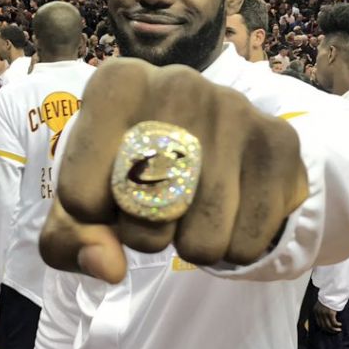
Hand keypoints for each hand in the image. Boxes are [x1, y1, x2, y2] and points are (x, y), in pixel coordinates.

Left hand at [39, 59, 308, 283]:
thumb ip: (70, 242)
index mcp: (118, 84)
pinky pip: (246, 243)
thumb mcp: (84, 205)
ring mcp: (234, 109)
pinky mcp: (278, 141)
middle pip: (144, 215)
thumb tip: (107, 266)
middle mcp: (176, 82)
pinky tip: (231, 213)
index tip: (107, 196)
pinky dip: (234, 248)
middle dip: (145, 234)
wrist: (218, 145)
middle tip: (156, 209)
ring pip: (200, 239)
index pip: (80, 194)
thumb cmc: (133, 171)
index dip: (91, 217)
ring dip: (192, 245)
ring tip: (194, 211)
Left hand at [313, 300, 341, 332]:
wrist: (331, 291)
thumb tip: (327, 317)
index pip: (319, 323)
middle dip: (330, 330)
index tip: (329, 330)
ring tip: (338, 329)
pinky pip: (333, 322)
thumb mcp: (323, 304)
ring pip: (328, 326)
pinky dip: (337, 325)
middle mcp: (319, 313)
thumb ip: (323, 310)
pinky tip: (340, 324)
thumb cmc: (329, 297)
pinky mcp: (330, 313)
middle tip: (335, 331)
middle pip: (323, 326)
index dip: (324, 328)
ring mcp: (324, 313)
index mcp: (316, 311)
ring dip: (334, 329)